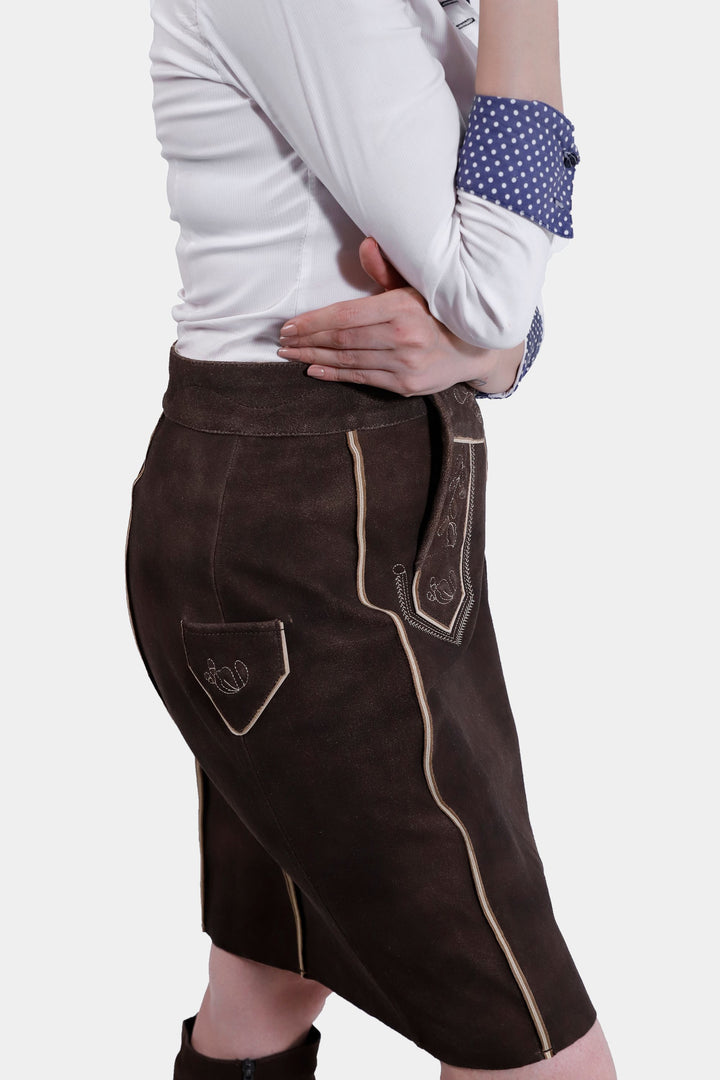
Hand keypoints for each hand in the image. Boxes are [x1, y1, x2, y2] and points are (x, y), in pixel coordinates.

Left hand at [278, 237, 525, 396]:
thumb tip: (366, 244)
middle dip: (308, 340)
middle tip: (282, 341)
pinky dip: (335, 374)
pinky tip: (314, 369)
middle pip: (343, 340)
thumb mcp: (419, 285)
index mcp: (404, 307)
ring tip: (291, 354)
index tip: (290, 325)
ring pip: (349, 360)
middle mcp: (404, 337)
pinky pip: (363, 378)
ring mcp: (405, 364)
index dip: (315, 321)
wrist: (477, 348)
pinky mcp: (406, 385)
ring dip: (315, 356)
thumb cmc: (441, 312)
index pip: (347, 315)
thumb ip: (388, 270)